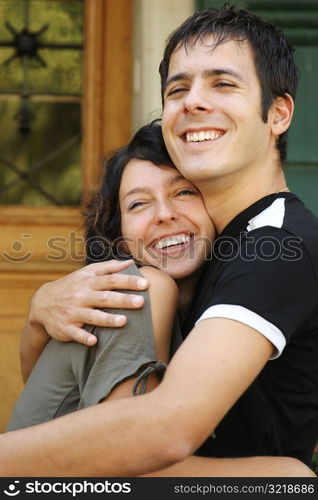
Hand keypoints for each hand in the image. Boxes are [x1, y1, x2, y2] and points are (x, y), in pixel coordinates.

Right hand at [29, 259, 148, 345]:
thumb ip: (109, 268)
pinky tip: (94, 342)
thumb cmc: (72, 286)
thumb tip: (130, 262)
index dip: (128, 281)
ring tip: (123, 321)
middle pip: (105, 297)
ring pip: (91, 316)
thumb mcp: (87, 273)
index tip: (145, 283)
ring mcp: (73, 312)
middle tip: (141, 302)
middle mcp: (81, 296)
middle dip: (123, 299)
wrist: (42, 303)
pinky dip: (83, 337)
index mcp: (89, 282)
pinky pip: (75, 333)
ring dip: (107, 319)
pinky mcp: (65, 328)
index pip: (111, 280)